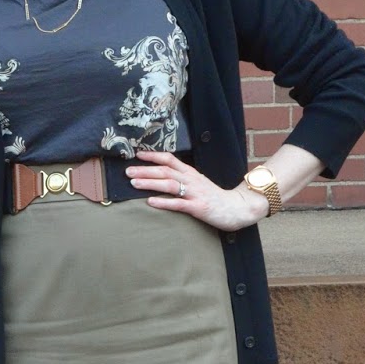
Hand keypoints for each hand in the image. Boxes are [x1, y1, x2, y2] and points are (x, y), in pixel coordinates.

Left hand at [126, 150, 268, 231]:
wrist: (237, 208)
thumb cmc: (214, 197)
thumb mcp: (197, 184)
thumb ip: (182, 179)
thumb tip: (161, 177)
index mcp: (190, 173)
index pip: (169, 159)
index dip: (153, 156)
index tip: (137, 155)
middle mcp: (191, 180)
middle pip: (165, 171)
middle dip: (144, 170)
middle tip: (127, 171)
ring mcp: (195, 193)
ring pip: (169, 184)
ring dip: (150, 183)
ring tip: (134, 183)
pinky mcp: (198, 207)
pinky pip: (178, 204)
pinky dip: (163, 202)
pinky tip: (150, 202)